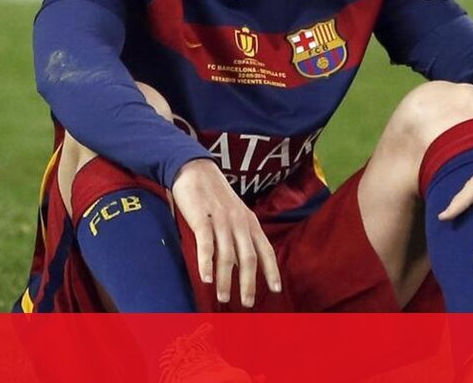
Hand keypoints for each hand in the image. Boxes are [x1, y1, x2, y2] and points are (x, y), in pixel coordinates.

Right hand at [171, 158, 281, 306]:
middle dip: (249, 283)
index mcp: (251, 222)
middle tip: (247, 303)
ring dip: (226, 280)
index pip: (266, 250)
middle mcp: (240, 223)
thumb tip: (241, 262)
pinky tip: (206, 279)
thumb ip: (240, 234)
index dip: (271, 271)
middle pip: (249, 258)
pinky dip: (207, 264)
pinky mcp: (202, 219)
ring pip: (228, 256)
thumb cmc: (215, 196)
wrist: (196, 170)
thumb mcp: (235, 213)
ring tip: (224, 298)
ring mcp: (222, 221)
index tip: (276, 289)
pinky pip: (206, 245)